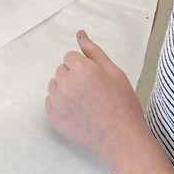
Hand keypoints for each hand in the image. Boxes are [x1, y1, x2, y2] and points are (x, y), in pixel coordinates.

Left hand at [45, 30, 147, 167]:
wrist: (122, 140)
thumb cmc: (122, 104)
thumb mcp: (114, 72)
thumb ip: (94, 51)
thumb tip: (80, 33)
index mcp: (81, 69)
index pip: (70, 57)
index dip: (84, 67)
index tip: (95, 80)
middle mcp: (65, 83)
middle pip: (61, 70)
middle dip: (73, 76)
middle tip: (92, 92)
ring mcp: (57, 102)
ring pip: (54, 85)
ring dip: (65, 89)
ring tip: (84, 102)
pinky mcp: (53, 117)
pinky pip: (50, 102)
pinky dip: (60, 105)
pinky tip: (77, 113)